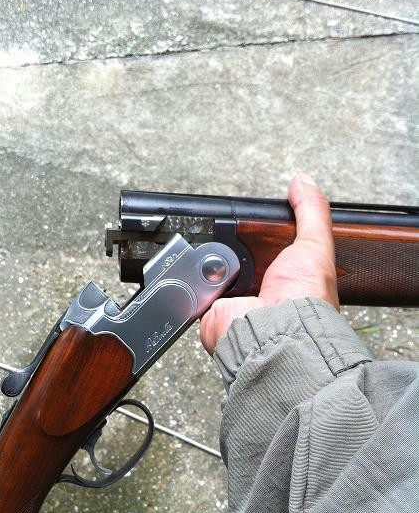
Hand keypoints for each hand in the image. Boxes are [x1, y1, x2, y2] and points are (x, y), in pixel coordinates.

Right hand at [200, 173, 338, 354]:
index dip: (264, 241)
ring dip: (218, 262)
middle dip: (237, 248)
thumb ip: (311, 212)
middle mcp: (263, 294)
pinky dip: (199, 278)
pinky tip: (207, 270)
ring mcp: (237, 303)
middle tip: (238, 240)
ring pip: (218, 273)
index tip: (257, 229)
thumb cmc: (304, 298)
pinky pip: (198, 289)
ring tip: (225, 254)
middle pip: (242, 259)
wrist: (276, 331)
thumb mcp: (315, 245)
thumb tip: (304, 181)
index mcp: (288, 280)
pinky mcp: (213, 312)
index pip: (272, 253)